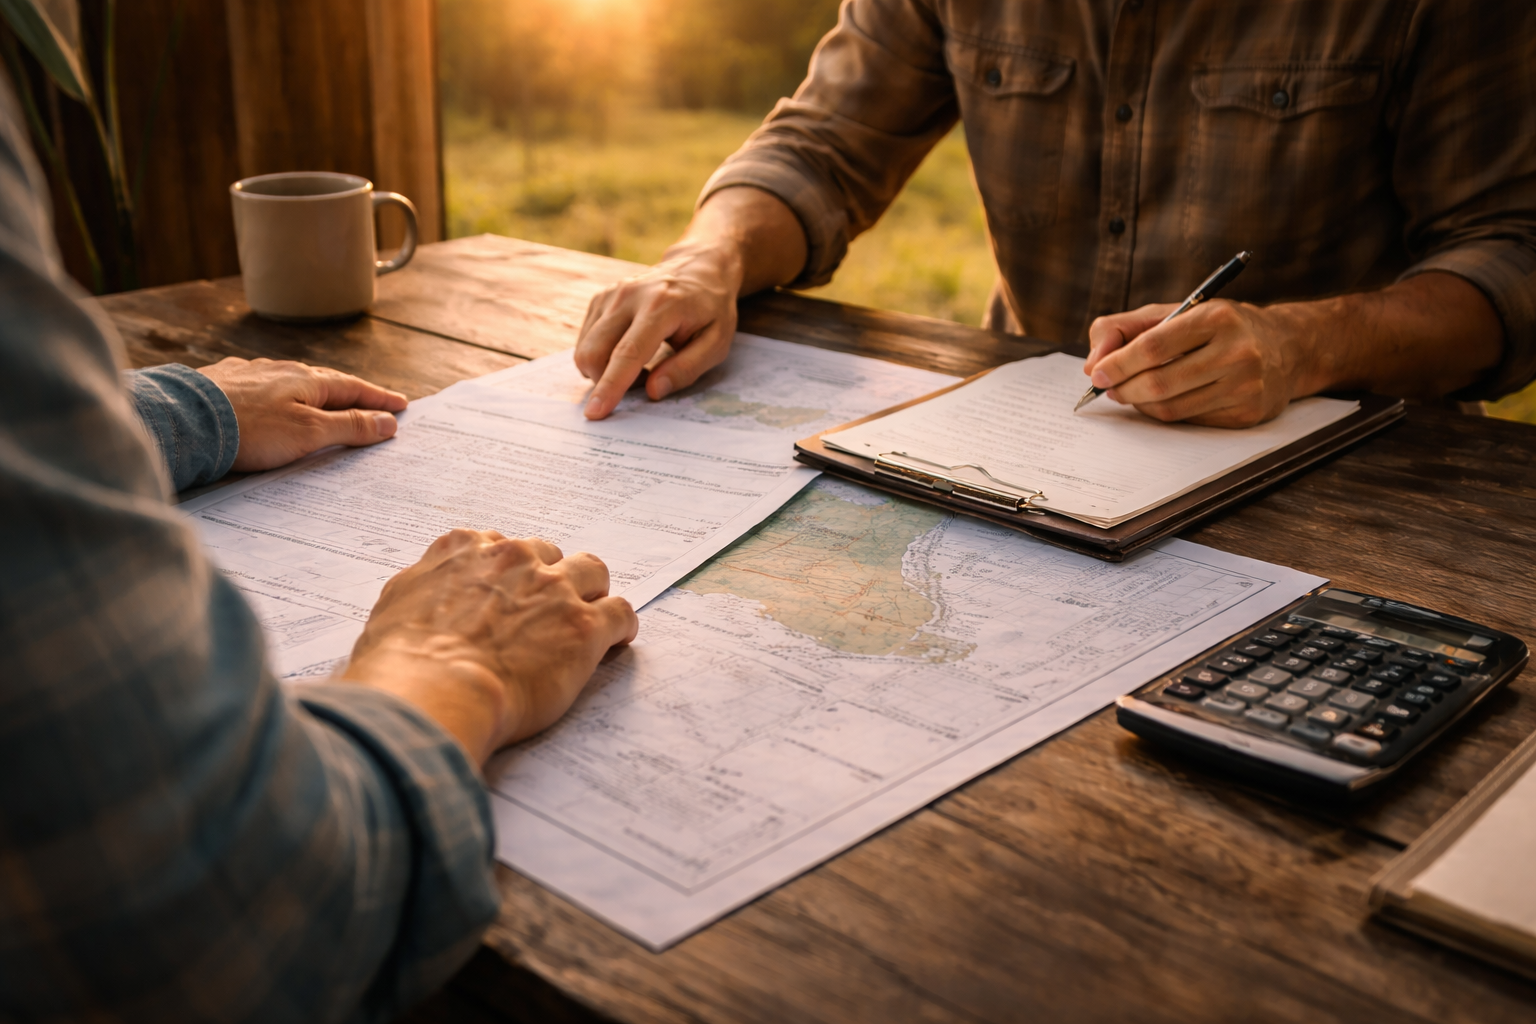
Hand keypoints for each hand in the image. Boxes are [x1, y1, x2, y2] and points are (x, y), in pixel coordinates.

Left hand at [197, 356, 407, 470]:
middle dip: (352, 393)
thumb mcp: (310, 433)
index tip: (401, 405)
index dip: (380, 399)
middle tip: (373, 402)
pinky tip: (272, 401)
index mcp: (307, 380)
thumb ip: (350, 426)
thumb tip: (387, 421)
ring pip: (292, 382)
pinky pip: (262, 387)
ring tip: (326, 402)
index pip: (355, 388)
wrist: (186, 421)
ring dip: (315, 393)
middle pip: (326, 381)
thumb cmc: (250, 429)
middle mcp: (281, 370)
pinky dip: (280, 396)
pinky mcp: (223, 383)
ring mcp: (250, 374)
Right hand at [342, 530, 638, 761]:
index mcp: (466, 549)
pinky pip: (621, 613)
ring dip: (590, 593)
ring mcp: (554, 590)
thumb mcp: (394, 606)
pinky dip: (621, 626)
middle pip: (548, 554)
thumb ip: (421, 586)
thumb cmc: (402, 662)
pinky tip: (616, 641)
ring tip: (585, 620)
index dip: (506, 573)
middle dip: (548, 579)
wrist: (432, 691)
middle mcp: (514, 559)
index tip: (506, 593)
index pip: (498, 545)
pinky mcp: (584, 627)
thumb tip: (427, 593)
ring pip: (592, 571)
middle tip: (544, 613)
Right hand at [574, 240, 741, 419]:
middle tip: (644, 382)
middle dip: (607, 382)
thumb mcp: (717, 342)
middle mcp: (628, 297)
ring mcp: (610, 295)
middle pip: (594, 352)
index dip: (610, 386)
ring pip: (586, 347)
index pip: (628, 354)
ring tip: (640, 366)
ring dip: (606, 370)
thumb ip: (687, 368)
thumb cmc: (711, 308)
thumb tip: (654, 391)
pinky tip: (627, 351)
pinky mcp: (600, 298)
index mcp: (661, 307)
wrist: (698, 267)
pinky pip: (587, 339)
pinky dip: (602, 356)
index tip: (595, 412)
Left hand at [1082, 300, 1299, 427]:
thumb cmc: (1219, 326)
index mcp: (1217, 318)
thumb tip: (1093, 365)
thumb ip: (1125, 328)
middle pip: (1160, 382)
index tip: (1097, 374)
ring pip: (1171, 408)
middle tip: (1108, 387)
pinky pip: (1189, 421)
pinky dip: (1165, 413)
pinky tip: (1162, 400)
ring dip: (1140, 404)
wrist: (1286, 347)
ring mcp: (1246, 386)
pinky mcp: (1247, 414)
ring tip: (1131, 392)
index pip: (1154, 346)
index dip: (1119, 363)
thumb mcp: (1177, 311)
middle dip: (1124, 388)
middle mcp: (1237, 352)